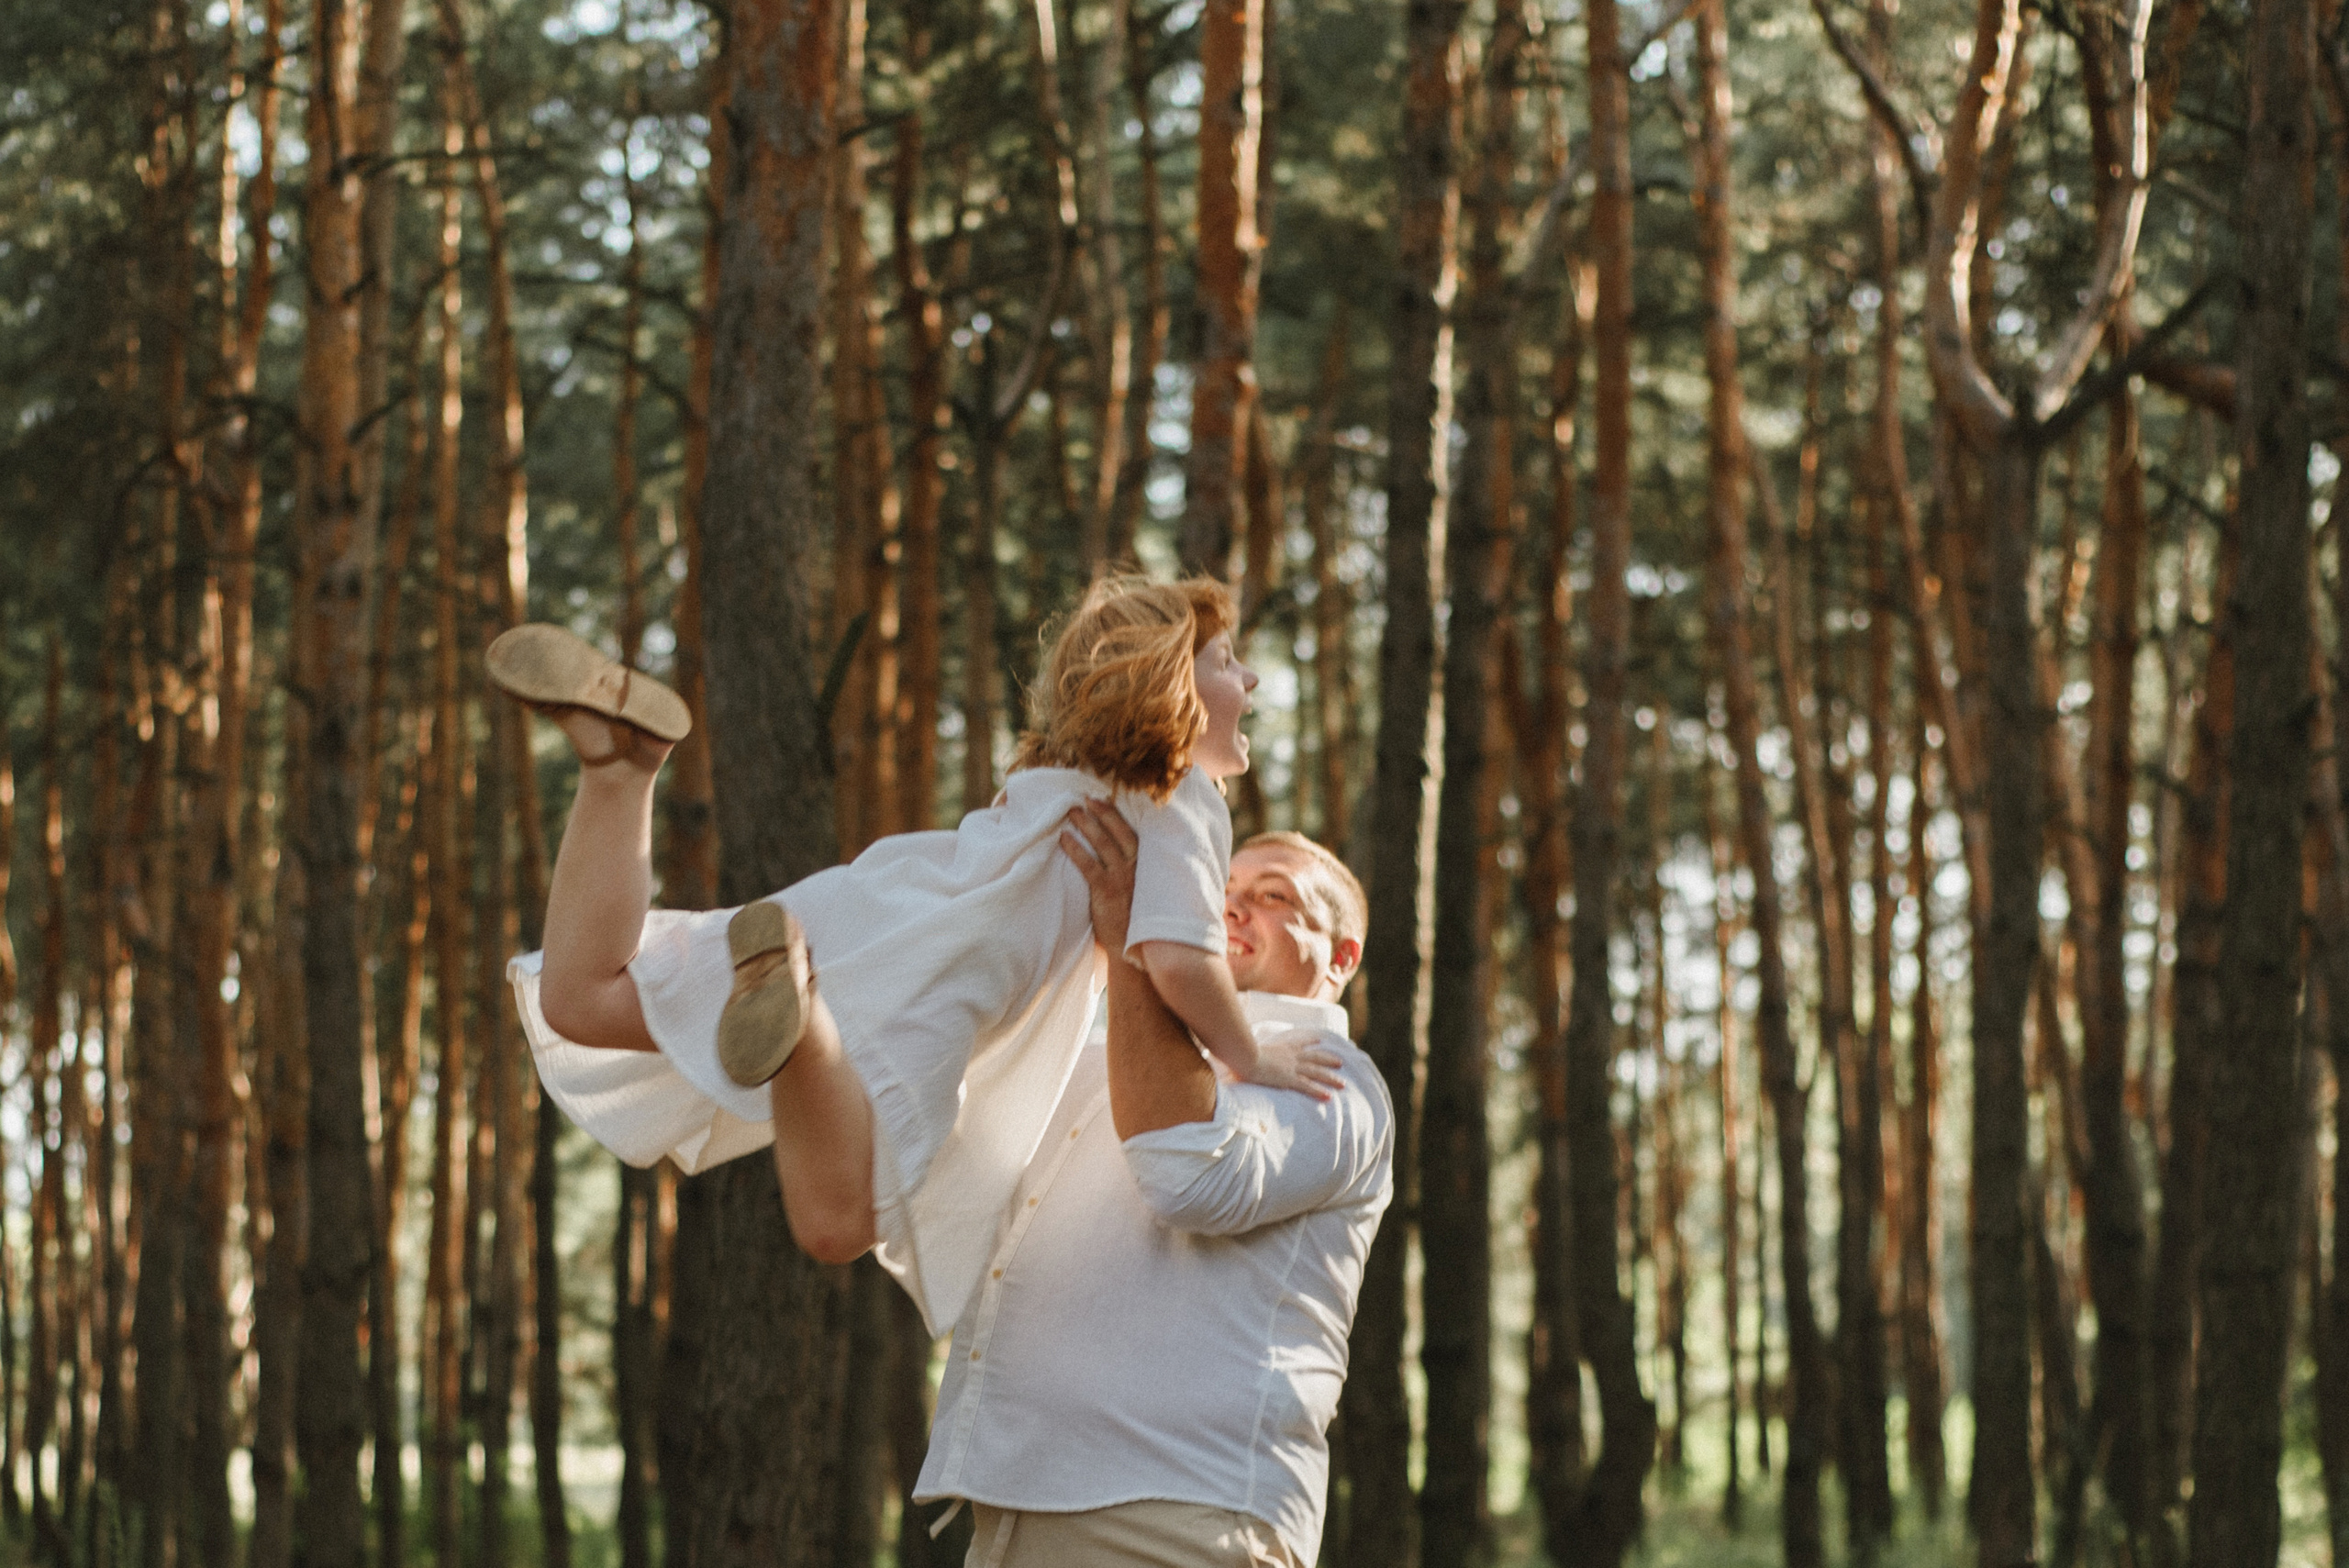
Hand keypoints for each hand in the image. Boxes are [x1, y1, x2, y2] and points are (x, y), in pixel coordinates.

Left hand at [1060, 797, 1138, 953]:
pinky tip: (1063, 838)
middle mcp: (1136, 867)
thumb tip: (1116, 853)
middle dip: (1101, 812)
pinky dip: (1075, 849)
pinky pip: (1088, 865)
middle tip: (1084, 797)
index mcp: (1145, 865)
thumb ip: (1132, 871)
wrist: (1134, 947)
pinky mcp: (1107, 892)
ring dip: (1086, 824)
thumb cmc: (1134, 919)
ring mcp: (1122, 878)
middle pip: (1118, 831)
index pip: (1131, 832)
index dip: (1116, 814)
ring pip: (1102, 843)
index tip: (1104, 799)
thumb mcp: (1141, 890)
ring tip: (1071, 811)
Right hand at [1241, 1027, 1346, 1100]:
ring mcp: (1290, 1067)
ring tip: (1343, 1084)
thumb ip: (1247, 1052)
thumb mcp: (1246, 1050)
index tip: (1320, 1040)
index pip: (1299, 1043)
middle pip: (1314, 1057)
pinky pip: (1307, 1086)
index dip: (1311, 1041)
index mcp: (1280, 1047)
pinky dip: (1318, 1091)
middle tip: (1341, 1062)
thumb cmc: (1240, 1052)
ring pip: (1316, 1072)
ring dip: (1331, 1078)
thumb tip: (1236, 1053)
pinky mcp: (1288, 1079)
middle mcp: (1289, 1056)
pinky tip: (1329, 1097)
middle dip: (1328, 1059)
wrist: (1242, 1055)